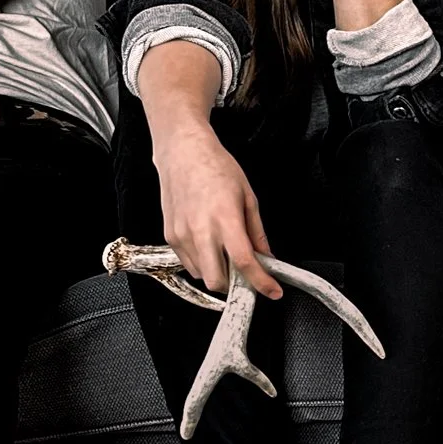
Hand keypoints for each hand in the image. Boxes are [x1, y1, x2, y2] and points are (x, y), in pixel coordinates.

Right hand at [154, 123, 284, 299]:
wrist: (183, 152)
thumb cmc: (216, 167)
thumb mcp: (248, 196)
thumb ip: (257, 232)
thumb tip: (267, 256)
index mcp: (225, 219)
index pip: (245, 263)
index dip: (261, 282)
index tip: (272, 291)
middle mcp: (201, 230)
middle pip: (218, 281)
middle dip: (235, 284)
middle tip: (246, 272)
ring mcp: (182, 235)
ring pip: (202, 276)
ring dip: (218, 273)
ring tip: (226, 251)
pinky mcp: (170, 236)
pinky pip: (188, 264)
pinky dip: (202, 263)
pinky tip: (209, 245)